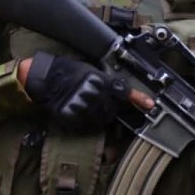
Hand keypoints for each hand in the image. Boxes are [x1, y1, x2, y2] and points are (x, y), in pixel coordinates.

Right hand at [21, 52, 148, 132]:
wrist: (44, 78)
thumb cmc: (67, 70)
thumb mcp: (90, 70)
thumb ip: (105, 81)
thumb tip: (119, 91)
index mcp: (99, 81)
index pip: (123, 91)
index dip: (138, 98)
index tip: (150, 104)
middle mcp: (94, 95)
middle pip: (113, 110)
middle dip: (112, 109)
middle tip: (103, 104)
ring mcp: (83, 108)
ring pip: (101, 120)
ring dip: (100, 117)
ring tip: (90, 108)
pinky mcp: (73, 118)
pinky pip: (86, 125)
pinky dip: (86, 122)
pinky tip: (80, 113)